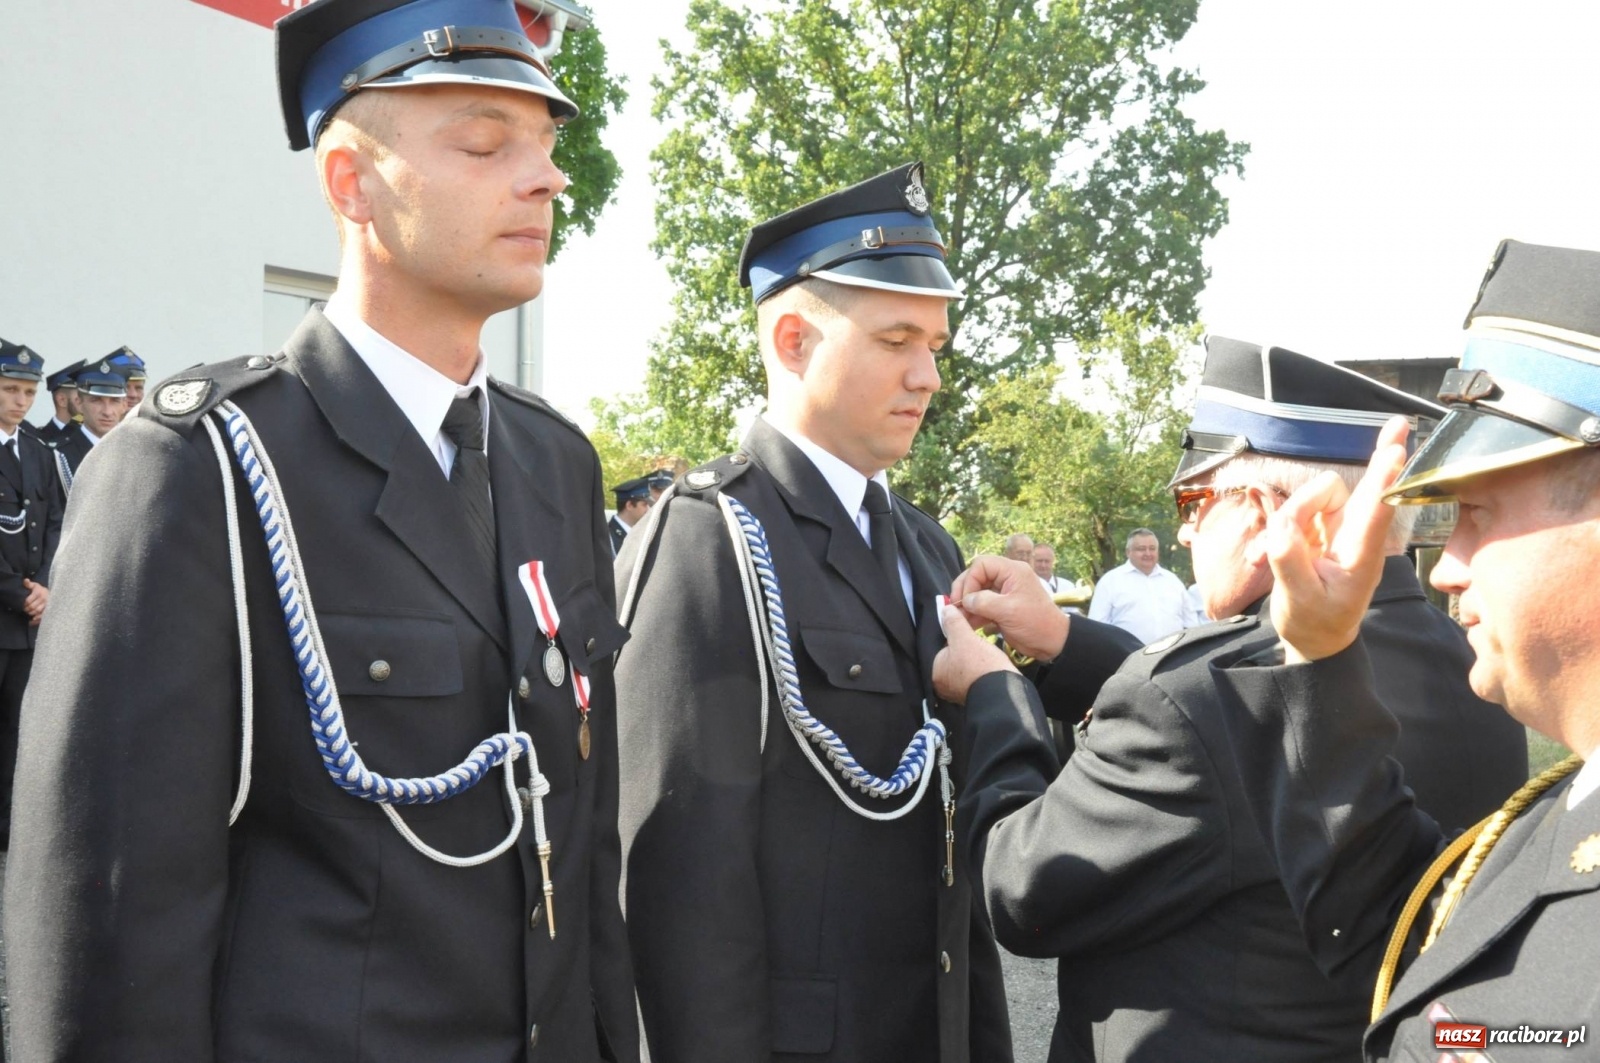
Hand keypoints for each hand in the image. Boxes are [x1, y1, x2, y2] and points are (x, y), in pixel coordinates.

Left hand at [22, 579, 47, 620]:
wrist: (50, 594)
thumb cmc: (39, 590)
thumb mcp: (34, 585)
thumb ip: (28, 584)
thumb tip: (25, 580)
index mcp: (38, 593)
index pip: (28, 601)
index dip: (23, 604)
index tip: (21, 604)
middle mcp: (43, 599)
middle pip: (32, 607)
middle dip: (26, 609)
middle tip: (24, 609)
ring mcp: (46, 604)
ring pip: (37, 611)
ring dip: (30, 613)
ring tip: (28, 612)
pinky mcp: (49, 609)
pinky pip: (42, 615)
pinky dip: (37, 618)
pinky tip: (33, 619)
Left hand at [933, 604, 1016, 703]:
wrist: (1003, 691)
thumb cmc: (979, 664)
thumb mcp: (964, 637)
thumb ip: (953, 622)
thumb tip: (945, 610)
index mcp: (934, 673)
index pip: (941, 647)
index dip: (955, 635)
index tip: (966, 629)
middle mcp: (943, 685)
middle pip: (953, 656)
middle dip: (965, 646)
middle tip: (977, 639)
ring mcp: (959, 691)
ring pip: (965, 665)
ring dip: (974, 656)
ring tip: (985, 650)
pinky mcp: (974, 693)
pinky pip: (974, 674)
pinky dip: (980, 667)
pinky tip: (988, 660)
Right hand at [949, 555, 1069, 660]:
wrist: (1053, 643)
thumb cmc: (1036, 623)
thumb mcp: (1008, 611)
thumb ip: (983, 602)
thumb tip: (965, 601)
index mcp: (1012, 571)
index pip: (981, 565)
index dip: (969, 580)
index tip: (964, 599)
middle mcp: (1007, 579)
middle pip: (976, 577)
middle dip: (964, 592)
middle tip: (955, 607)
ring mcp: (1003, 593)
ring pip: (977, 592)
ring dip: (967, 605)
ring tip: (959, 619)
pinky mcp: (1001, 608)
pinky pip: (982, 606)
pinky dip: (974, 614)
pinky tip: (967, 624)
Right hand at [1267, 417, 1408, 661]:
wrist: (1316, 638)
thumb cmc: (1314, 622)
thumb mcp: (1298, 599)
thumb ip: (1289, 558)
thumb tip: (1283, 523)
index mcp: (1359, 555)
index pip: (1375, 511)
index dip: (1384, 478)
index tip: (1398, 448)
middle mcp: (1354, 536)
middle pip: (1351, 489)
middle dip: (1355, 475)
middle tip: (1376, 446)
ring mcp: (1338, 529)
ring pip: (1314, 495)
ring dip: (1287, 516)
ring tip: (1268, 556)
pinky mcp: (1320, 528)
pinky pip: (1296, 510)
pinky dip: (1277, 527)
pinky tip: (1263, 556)